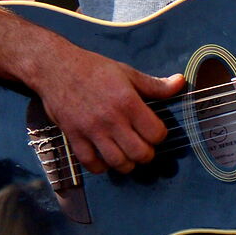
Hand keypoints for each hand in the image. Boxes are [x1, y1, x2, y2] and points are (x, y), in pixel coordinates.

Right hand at [27, 39, 183, 174]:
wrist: (54, 67)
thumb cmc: (93, 69)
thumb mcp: (127, 73)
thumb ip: (155, 85)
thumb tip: (181, 83)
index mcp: (128, 102)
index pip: (156, 134)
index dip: (159, 135)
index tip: (153, 131)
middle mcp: (111, 119)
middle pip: (140, 153)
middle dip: (146, 154)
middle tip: (142, 147)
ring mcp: (91, 130)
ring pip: (118, 163)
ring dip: (127, 164)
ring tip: (126, 155)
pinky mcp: (73, 136)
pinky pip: (91, 163)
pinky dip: (101, 167)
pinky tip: (105, 158)